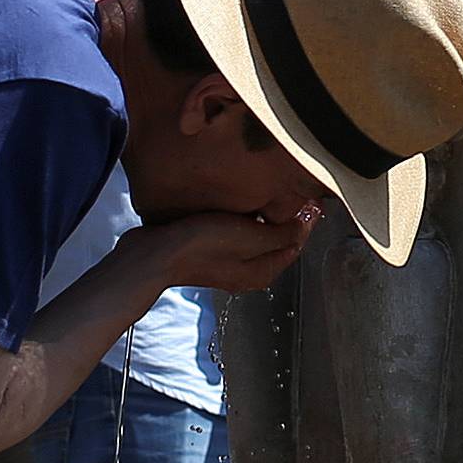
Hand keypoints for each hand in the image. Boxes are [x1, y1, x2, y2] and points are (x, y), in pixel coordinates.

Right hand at [148, 205, 322, 293]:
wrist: (154, 255)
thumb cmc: (202, 246)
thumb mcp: (252, 238)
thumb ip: (282, 234)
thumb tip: (304, 226)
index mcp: (263, 272)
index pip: (295, 243)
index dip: (304, 220)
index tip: (309, 198)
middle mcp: (248, 271)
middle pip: (276, 241)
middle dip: (285, 218)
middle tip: (290, 191)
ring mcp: (227, 262)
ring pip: (255, 236)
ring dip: (262, 217)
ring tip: (266, 192)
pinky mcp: (209, 251)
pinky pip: (235, 233)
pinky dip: (242, 218)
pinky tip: (237, 202)